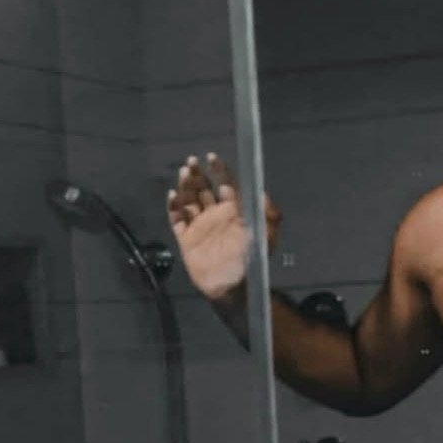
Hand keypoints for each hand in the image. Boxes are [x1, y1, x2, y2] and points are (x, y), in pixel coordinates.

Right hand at [167, 153, 282, 299]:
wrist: (234, 286)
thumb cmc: (253, 260)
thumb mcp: (268, 235)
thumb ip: (269, 213)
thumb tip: (262, 191)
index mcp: (235, 211)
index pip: (225, 184)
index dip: (219, 170)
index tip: (212, 157)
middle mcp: (216, 214)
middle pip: (203, 188)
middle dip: (198, 174)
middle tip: (192, 161)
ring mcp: (200, 226)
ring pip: (189, 199)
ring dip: (186, 185)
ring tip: (184, 172)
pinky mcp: (187, 239)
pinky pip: (176, 219)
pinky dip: (173, 207)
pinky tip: (173, 195)